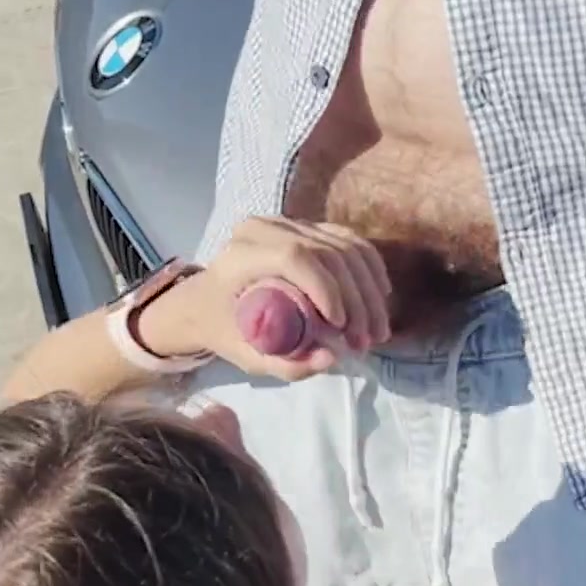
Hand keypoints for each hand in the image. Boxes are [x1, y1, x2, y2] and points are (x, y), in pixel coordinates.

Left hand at [138, 216, 391, 380]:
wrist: (205, 301)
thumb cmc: (222, 328)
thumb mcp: (245, 355)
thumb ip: (284, 363)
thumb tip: (332, 357)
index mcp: (241, 254)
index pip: (294, 257)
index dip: (325, 288)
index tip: (340, 327)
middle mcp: (265, 229)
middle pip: (326, 251)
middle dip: (356, 298)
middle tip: (367, 339)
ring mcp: (288, 223)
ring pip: (344, 245)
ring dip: (369, 288)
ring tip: (376, 328)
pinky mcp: (307, 227)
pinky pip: (348, 239)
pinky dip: (370, 267)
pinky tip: (381, 294)